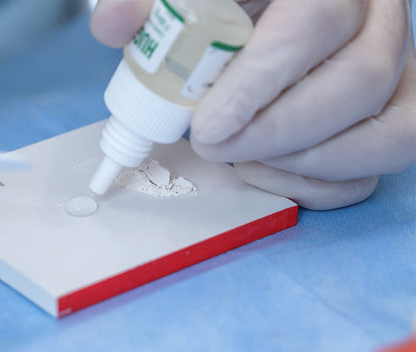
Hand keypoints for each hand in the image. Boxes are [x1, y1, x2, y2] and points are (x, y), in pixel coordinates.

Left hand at [91, 0, 415, 209]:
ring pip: (387, 132)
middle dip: (275, 134)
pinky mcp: (396, 110)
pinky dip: (325, 183)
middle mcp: (378, 21)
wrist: (267, 14)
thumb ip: (151, 5)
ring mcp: (398, 70)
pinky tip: (271, 172)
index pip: (316, 22)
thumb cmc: (227, 6)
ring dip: (302, 162)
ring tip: (243, 160)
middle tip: (214, 147)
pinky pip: (383, 160)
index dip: (260, 83)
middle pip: (359, 83)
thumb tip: (113, 24)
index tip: (207, 125)